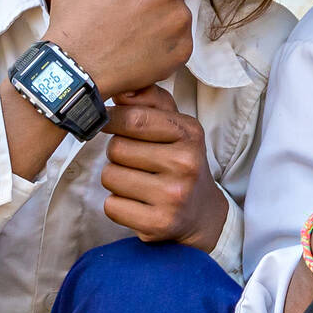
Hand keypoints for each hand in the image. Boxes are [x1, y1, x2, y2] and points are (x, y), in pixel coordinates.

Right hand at [24, 0, 244, 97]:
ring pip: (176, 12)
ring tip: (128, 32)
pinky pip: (179, 41)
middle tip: (123, 12)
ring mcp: (178, 19)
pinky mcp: (183, 48)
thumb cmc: (72, 17)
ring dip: (158, 20)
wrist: (75, 69)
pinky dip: (163, 46)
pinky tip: (138, 50)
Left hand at [99, 88, 224, 249]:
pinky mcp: (159, 223)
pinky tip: (137, 203)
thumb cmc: (180, 161)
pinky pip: (112, 206)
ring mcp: (173, 196)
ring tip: (138, 182)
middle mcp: (186, 164)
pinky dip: (118, 205)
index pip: (133, 118)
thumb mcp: (175, 125)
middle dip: (118, 154)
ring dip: (116, 179)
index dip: (112, 120)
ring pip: (110, 176)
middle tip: (136, 161)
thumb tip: (120, 89)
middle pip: (116, 148)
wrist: (201, 213)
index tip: (110, 123)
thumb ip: (149, 101)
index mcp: (190, 133)